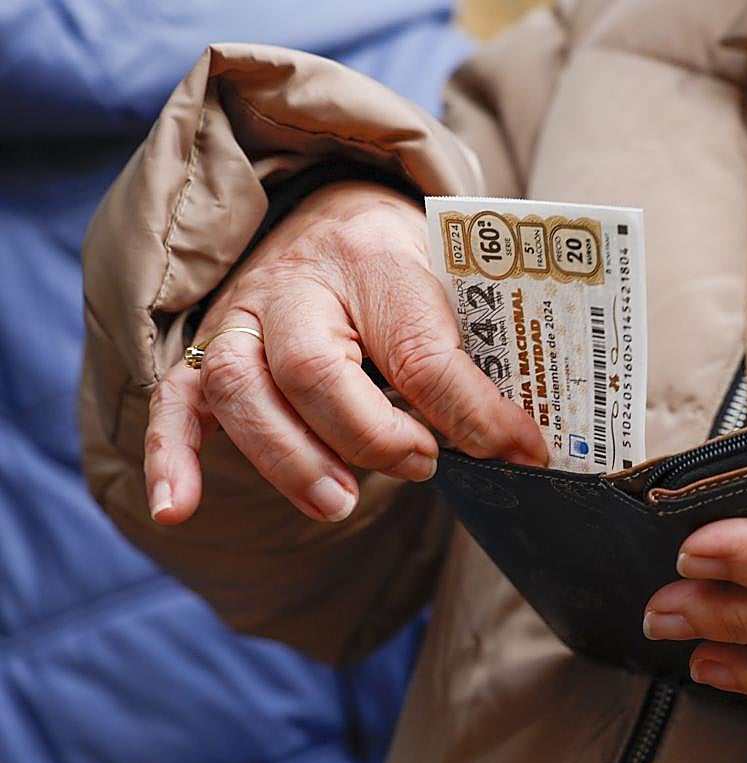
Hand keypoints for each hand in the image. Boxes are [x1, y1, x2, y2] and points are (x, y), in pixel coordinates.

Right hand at [145, 182, 546, 524]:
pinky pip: (175, 401)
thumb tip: (522, 448)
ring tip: (340, 504)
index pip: (419, 346)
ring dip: (290, 458)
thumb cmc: (406, 263)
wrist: (338, 214)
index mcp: (376, 257)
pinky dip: (172, 458)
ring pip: (241, 387)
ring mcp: (243, 316)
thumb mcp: (454, 286)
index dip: (471, 411)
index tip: (520, 451)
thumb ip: (477, 356)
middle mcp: (298, 283)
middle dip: (369, 435)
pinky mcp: (208, 350)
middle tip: (422, 465)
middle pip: (313, 367)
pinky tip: (178, 511)